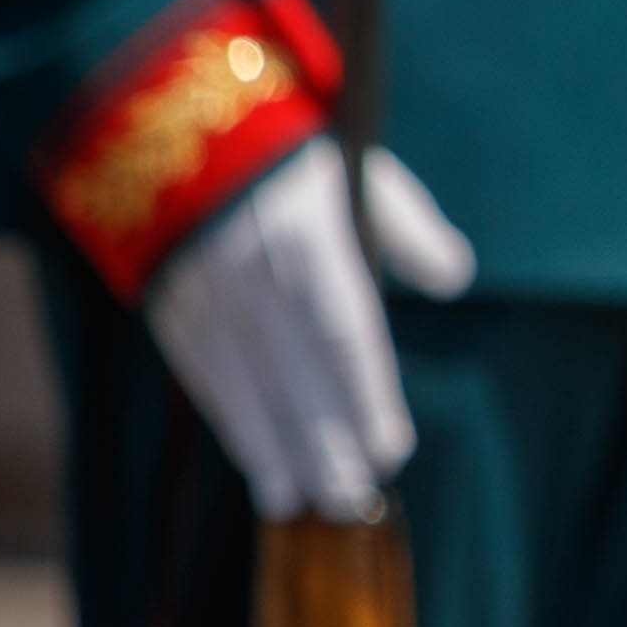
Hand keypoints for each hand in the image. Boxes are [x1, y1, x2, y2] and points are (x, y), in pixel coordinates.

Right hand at [142, 142, 478, 522]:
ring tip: (304, 502)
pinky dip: (235, 428)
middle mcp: (256, 275)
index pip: (343, 332)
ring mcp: (209, 295)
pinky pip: (207, 380)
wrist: (178, 123)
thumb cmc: (295, 150)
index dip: (365, 395)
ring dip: (277, 450)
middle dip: (324, 441)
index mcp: (309, 239)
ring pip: (248, 388)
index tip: (390, 447)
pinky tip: (260, 468)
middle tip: (352, 500)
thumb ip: (406, 229)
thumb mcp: (360, 171)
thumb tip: (453, 276)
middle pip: (296, 374)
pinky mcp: (173, 307)